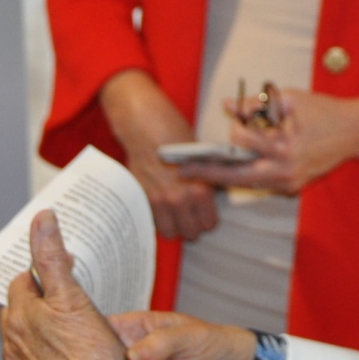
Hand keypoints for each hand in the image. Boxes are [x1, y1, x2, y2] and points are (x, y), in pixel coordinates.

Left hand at [1, 211, 127, 359]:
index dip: (43, 272)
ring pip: (29, 339)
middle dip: (41, 301)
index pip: (21, 281)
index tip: (62, 270)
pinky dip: (51, 357)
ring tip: (75, 328)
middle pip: (22, 310)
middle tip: (69, 298)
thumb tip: (41, 220)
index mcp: (19, 317)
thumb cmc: (88, 356)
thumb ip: (52, 257)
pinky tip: (73, 357)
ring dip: (45, 330)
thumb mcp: (72, 294)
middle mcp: (14, 344)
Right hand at [101, 70, 218, 240]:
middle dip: (192, 224)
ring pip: (172, 233)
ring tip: (174, 213)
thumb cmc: (174, 135)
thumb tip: (216, 193)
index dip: (207, 217)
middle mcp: (180, 199)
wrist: (145, 127)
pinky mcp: (142, 199)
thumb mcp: (200, 157)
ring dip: (174, 224)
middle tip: (189, 213)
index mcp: (200, 189)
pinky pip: (153, 222)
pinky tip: (160, 206)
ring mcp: (159, 201)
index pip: (210, 223)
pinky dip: (157, 218)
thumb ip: (207, 180)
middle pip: (192, 233)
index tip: (203, 212)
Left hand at [184, 87, 358, 194]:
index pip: (242, 142)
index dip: (232, 129)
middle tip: (182, 170)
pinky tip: (227, 171)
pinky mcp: (292, 188)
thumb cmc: (323, 111)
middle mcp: (285, 171)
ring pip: (246, 183)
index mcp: (284, 147)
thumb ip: (256, 105)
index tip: (225, 122)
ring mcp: (289, 183)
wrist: (355, 132)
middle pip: (236, 175)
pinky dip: (244, 177)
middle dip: (207, 172)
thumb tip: (228, 105)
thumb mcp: (290, 100)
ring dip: (223, 177)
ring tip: (198, 171)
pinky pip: (261, 184)